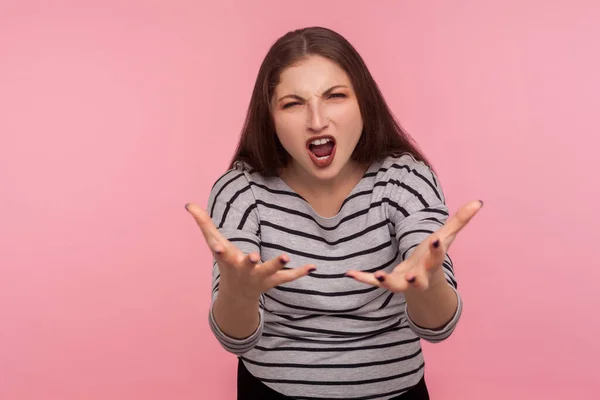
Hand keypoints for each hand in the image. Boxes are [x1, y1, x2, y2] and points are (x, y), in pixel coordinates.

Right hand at [185, 203, 315, 299]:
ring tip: (286, 256)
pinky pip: (288, 278)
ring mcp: (260, 277)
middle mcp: (244, 270)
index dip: (221, 252)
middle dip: (251, 262)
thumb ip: (203, 223)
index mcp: (229, 261)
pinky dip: (300, 273)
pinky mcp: (273, 280)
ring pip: (270, 272)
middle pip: (248, 266)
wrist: (237, 294)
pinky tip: (313, 267)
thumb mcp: (214, 243)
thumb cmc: (226, 262)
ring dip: (277, 264)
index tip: (220, 249)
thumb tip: (188, 205)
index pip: (223, 256)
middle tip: (254, 256)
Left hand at [346, 200, 482, 291]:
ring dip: (387, 281)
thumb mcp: (446, 238)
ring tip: (379, 275)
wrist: (425, 284)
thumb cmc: (434, 257)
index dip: (437, 249)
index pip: (437, 256)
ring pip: (396, 285)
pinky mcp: (389, 282)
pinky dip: (364, 278)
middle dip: (415, 277)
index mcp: (433, 263)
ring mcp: (403, 281)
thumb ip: (460, 221)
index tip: (436, 240)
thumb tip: (479, 201)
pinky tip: (350, 272)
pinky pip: (374, 282)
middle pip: (418, 279)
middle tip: (410, 275)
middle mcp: (419, 275)